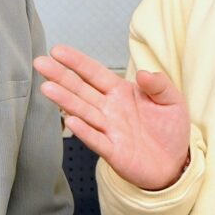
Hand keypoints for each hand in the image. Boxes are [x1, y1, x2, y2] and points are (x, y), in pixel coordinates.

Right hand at [32, 46, 189, 191]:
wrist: (174, 163)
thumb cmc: (169, 130)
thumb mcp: (172, 101)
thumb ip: (159, 85)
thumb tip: (144, 72)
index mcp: (121, 92)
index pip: (94, 73)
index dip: (77, 62)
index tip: (57, 50)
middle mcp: (109, 109)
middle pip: (80, 89)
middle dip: (60, 76)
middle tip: (40, 63)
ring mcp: (108, 130)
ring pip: (83, 112)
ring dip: (65, 101)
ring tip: (47, 88)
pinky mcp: (112, 151)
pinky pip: (96, 139)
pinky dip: (85, 131)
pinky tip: (71, 121)